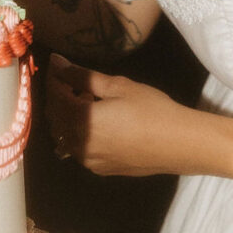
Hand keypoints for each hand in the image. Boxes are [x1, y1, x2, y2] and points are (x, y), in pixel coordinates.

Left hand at [45, 56, 196, 178]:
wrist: (178, 144)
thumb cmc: (150, 109)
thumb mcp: (117, 86)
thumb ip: (82, 76)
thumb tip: (57, 64)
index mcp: (79, 119)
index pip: (54, 96)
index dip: (54, 79)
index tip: (58, 64)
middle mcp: (77, 143)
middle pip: (55, 117)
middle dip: (58, 98)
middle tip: (72, 81)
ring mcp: (87, 160)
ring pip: (64, 136)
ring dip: (67, 117)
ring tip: (86, 102)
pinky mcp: (100, 169)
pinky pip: (78, 149)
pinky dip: (78, 134)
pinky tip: (97, 124)